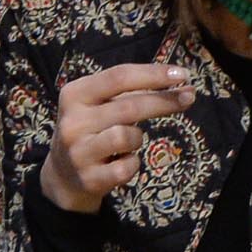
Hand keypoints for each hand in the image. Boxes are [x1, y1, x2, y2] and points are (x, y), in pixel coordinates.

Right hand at [40, 61, 194, 214]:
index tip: (183, 73)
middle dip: (164, 101)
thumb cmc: (90, 131)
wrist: (62, 176)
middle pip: (129, 106)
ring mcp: (79, 152)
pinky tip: (123, 162)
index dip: (154, 74)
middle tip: (189, 97)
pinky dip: (133, 164)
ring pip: (128, 136)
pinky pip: (127, 168)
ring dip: (138, 138)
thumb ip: (126, 92)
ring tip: (129, 142)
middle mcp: (73, 122)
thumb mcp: (96, 104)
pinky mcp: (89, 179)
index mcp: (74, 94)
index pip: (119, 76)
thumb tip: (178, 81)